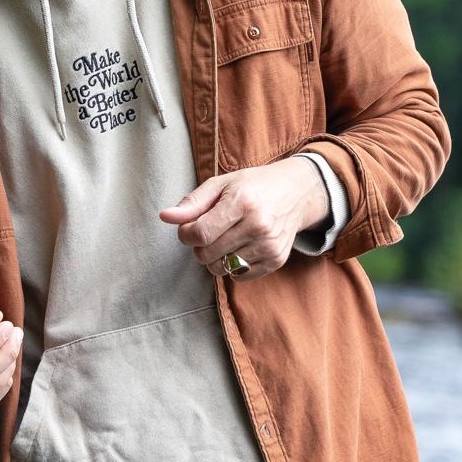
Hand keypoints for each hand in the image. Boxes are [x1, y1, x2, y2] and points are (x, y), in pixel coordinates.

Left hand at [159, 158, 328, 281]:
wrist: (295, 192)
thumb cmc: (251, 186)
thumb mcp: (220, 184)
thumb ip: (192, 203)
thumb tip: (165, 217)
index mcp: (242, 202)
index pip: (200, 233)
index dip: (185, 234)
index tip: (187, 228)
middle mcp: (259, 225)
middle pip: (207, 254)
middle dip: (199, 246)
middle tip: (208, 231)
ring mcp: (269, 245)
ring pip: (221, 269)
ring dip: (215, 257)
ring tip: (225, 238)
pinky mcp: (276, 260)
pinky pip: (239, 276)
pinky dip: (233, 265)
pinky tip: (241, 246)